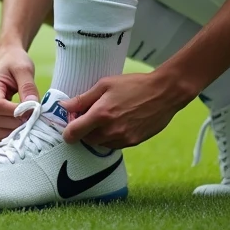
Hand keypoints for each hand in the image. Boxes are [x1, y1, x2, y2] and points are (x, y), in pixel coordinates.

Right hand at [0, 46, 38, 140]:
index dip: (17, 113)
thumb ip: (28, 87)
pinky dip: (12, 132)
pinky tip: (24, 125)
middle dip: (19, 123)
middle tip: (37, 119)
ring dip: (16, 131)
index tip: (34, 111)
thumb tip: (33, 107)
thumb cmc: (15, 61)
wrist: (7, 59)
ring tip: (31, 122)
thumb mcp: (24, 69)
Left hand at [59, 70, 195, 148]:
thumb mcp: (105, 84)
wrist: (164, 93)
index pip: (73, 133)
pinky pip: (114, 144)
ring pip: (100, 144)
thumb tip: (64, 106)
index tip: (71, 121)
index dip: (68, 129)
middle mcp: (110, 130)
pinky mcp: (133, 142)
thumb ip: (83, 98)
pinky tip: (118, 122)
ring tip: (107, 116)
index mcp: (101, 114)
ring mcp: (123, 139)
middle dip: (83, 130)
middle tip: (90, 114)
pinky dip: (110, 137)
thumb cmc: (134, 85)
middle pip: (85, 140)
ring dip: (97, 134)